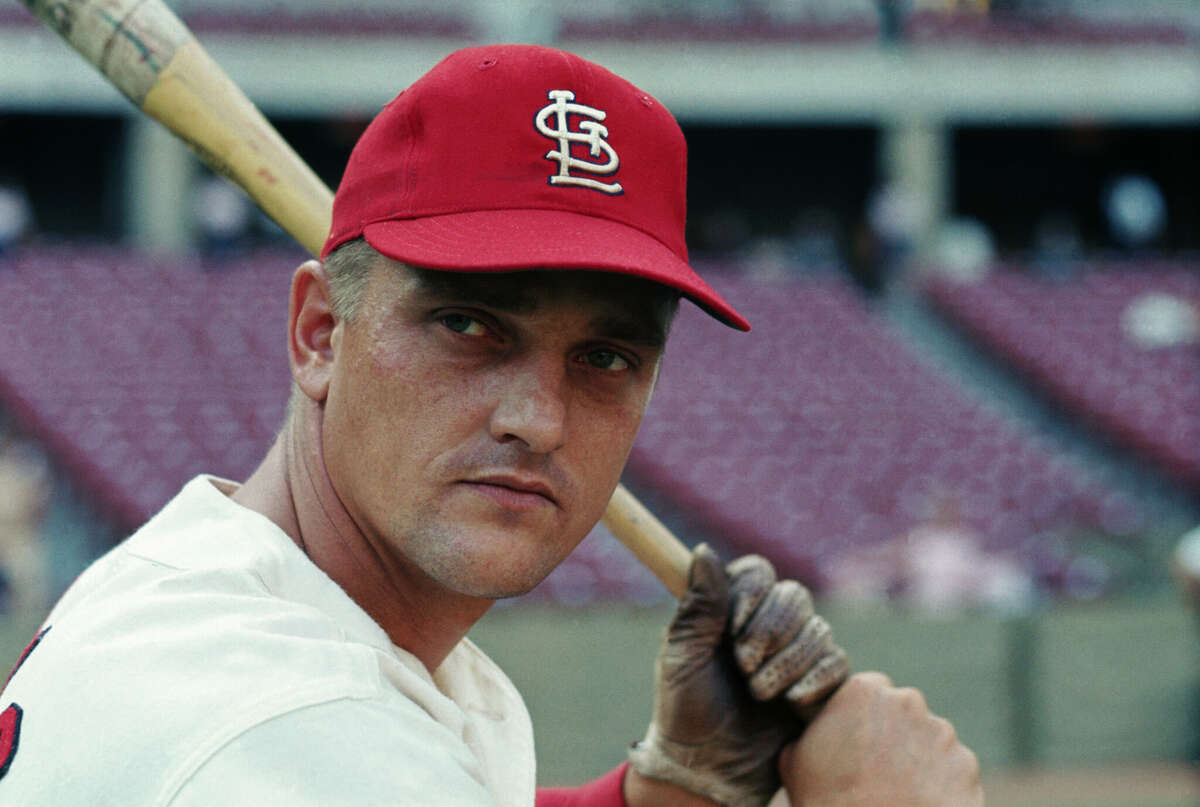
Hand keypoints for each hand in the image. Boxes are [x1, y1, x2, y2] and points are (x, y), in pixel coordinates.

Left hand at [628, 544, 848, 806]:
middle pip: (793, 596)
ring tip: (758, 694)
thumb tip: (704, 550)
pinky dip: (814, 681)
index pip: (758, 572)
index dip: (752, 593)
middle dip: (769, 633)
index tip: (733, 626)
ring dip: (786, 663)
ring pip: (818, 629)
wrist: (712, 769)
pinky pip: (838, 664)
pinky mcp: (822, 684)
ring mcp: (798, 653)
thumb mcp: (682, 657)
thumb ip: (698, 606)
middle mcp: (768, 624)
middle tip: (742, 667)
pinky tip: (792, 703)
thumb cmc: (688, 710)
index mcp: (732, 610)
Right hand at [779, 672, 982, 806]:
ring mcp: (942, 733)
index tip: (860, 740)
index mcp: (865, 690)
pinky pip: (954, 771)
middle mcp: (908, 701)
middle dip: (896, 733)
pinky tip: (920, 805)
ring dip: (921, 759)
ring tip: (901, 792)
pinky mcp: (966, 766)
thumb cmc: (825, 802)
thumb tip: (815, 732)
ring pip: (932, 740)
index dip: (865, 716)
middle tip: (880, 769)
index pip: (872, 689)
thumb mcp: (795, 758)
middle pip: (905, 711)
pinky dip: (943, 786)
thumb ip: (813, 731)